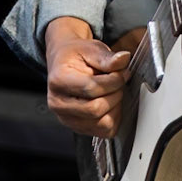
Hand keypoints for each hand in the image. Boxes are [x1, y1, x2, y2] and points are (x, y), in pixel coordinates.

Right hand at [44, 19, 130, 138]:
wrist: (65, 63)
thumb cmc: (76, 56)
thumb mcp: (91, 49)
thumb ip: (107, 57)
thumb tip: (123, 59)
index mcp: (58, 81)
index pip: (91, 88)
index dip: (114, 81)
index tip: (122, 72)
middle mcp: (58, 104)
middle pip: (95, 109)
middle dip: (115, 94)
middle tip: (119, 82)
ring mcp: (67, 119)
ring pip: (102, 124)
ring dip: (115, 107)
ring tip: (113, 92)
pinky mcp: (78, 128)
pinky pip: (105, 131)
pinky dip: (113, 118)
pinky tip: (110, 103)